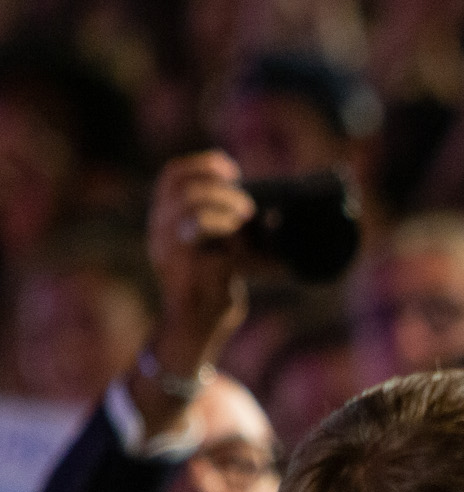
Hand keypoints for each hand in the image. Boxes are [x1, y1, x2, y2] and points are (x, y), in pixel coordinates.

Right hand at [145, 150, 255, 377]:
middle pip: (186, 192)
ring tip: (246, 222)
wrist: (196, 326)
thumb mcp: (217, 245)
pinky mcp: (194, 280)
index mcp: (165, 219)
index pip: (172, 176)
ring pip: (194, 217)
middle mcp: (162, 233)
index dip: (202, 165)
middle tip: (247, 206)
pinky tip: (255, 257)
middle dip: (222, 191)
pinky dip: (243, 251)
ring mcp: (175, 257)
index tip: (232, 170)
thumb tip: (273, 209)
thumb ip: (230, 223)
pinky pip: (219, 255)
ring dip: (227, 213)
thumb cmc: (211, 282)